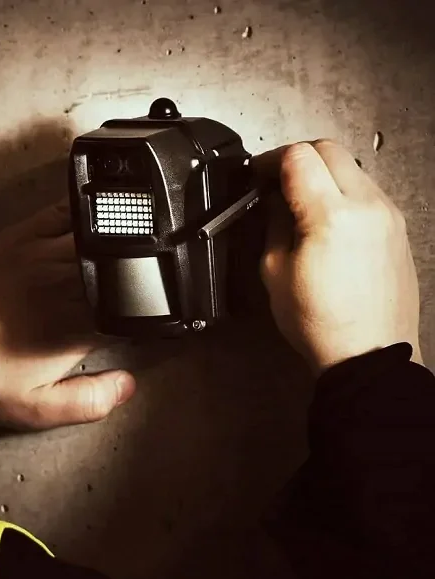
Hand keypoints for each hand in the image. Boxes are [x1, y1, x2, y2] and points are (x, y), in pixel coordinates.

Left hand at [0, 202, 135, 428]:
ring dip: (119, 244)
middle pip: (120, 270)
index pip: (131, 311)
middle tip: (144, 284)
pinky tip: (96, 220)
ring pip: (99, 238)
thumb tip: (129, 384)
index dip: (146, 314)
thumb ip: (87, 400)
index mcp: (75, 326)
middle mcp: (65, 283)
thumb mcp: (33, 408)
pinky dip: (87, 214)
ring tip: (130, 251)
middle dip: (137, 278)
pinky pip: (64, 213)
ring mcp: (43, 253)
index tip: (149, 319)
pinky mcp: (21, 235)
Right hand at [255, 140, 422, 372]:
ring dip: (322, 172)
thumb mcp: (274, 272)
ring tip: (299, 199)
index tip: (257, 174)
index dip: (270, 160)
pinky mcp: (397, 226)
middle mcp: (366, 206)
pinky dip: (342, 190)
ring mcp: (388, 214)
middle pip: (329, 149)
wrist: (369, 353)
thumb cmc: (320, 322)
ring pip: (351, 166)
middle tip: (275, 179)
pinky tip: (326, 216)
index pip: (299, 157)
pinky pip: (367, 189)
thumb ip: (273, 224)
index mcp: (330, 216)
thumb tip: (273, 199)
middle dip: (297, 157)